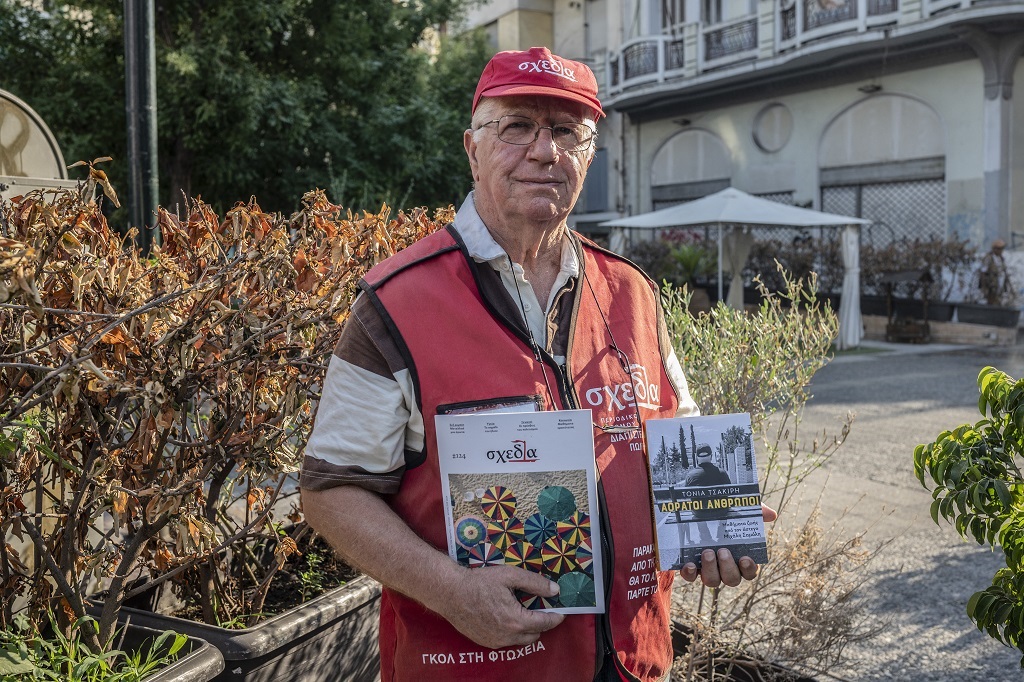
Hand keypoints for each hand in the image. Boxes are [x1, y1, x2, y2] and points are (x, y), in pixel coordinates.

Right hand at [435, 564, 564, 648]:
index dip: (556, 617)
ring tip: (521, 612)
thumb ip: (535, 583)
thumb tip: (554, 590)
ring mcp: (495, 641)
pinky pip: (506, 641)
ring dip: (526, 629)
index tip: (561, 612)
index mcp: (516, 621)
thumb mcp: (510, 576)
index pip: (545, 623)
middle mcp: (507, 636)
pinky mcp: (485, 642)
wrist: (450, 593)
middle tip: (539, 609)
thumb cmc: (479, 582)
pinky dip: (511, 632)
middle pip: (535, 634)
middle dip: (540, 623)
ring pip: (520, 640)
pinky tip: (505, 617)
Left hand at [679, 504, 777, 587]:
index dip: (749, 569)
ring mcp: (706, 568)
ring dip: (711, 569)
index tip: (745, 558)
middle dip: (728, 568)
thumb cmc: (723, 513)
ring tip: (708, 552)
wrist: (695, 507)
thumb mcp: (739, 509)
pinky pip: (690, 577)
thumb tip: (771, 515)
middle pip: (731, 579)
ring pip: (712, 581)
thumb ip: (756, 511)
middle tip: (723, 551)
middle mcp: (724, 567)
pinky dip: (690, 573)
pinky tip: (690, 564)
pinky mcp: (689, 566)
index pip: (749, 572)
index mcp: (739, 557)